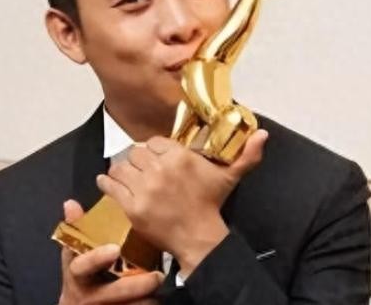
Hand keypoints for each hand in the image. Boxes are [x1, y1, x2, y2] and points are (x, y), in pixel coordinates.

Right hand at [58, 200, 162, 304]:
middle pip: (110, 292)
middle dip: (134, 285)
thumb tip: (70, 203)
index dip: (96, 258)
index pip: (82, 265)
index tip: (115, 249)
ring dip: (145, 299)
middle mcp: (86, 294)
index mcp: (77, 273)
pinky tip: (158, 300)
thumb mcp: (76, 252)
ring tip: (162, 288)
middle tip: (157, 276)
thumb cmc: (82, 273)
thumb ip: (77, 230)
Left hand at [97, 129, 268, 276]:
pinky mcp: (132, 206)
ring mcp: (144, 188)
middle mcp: (160, 169)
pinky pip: (111, 187)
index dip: (152, 149)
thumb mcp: (229, 177)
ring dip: (120, 170)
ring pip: (121, 167)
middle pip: (136, 153)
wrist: (199, 237)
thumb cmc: (211, 205)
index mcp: (179, 157)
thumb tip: (263, 134)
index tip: (154, 157)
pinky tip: (108, 182)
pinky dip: (106, 183)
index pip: (153, 142)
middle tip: (139, 168)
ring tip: (123, 174)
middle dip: (137, 160)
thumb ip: (246, 154)